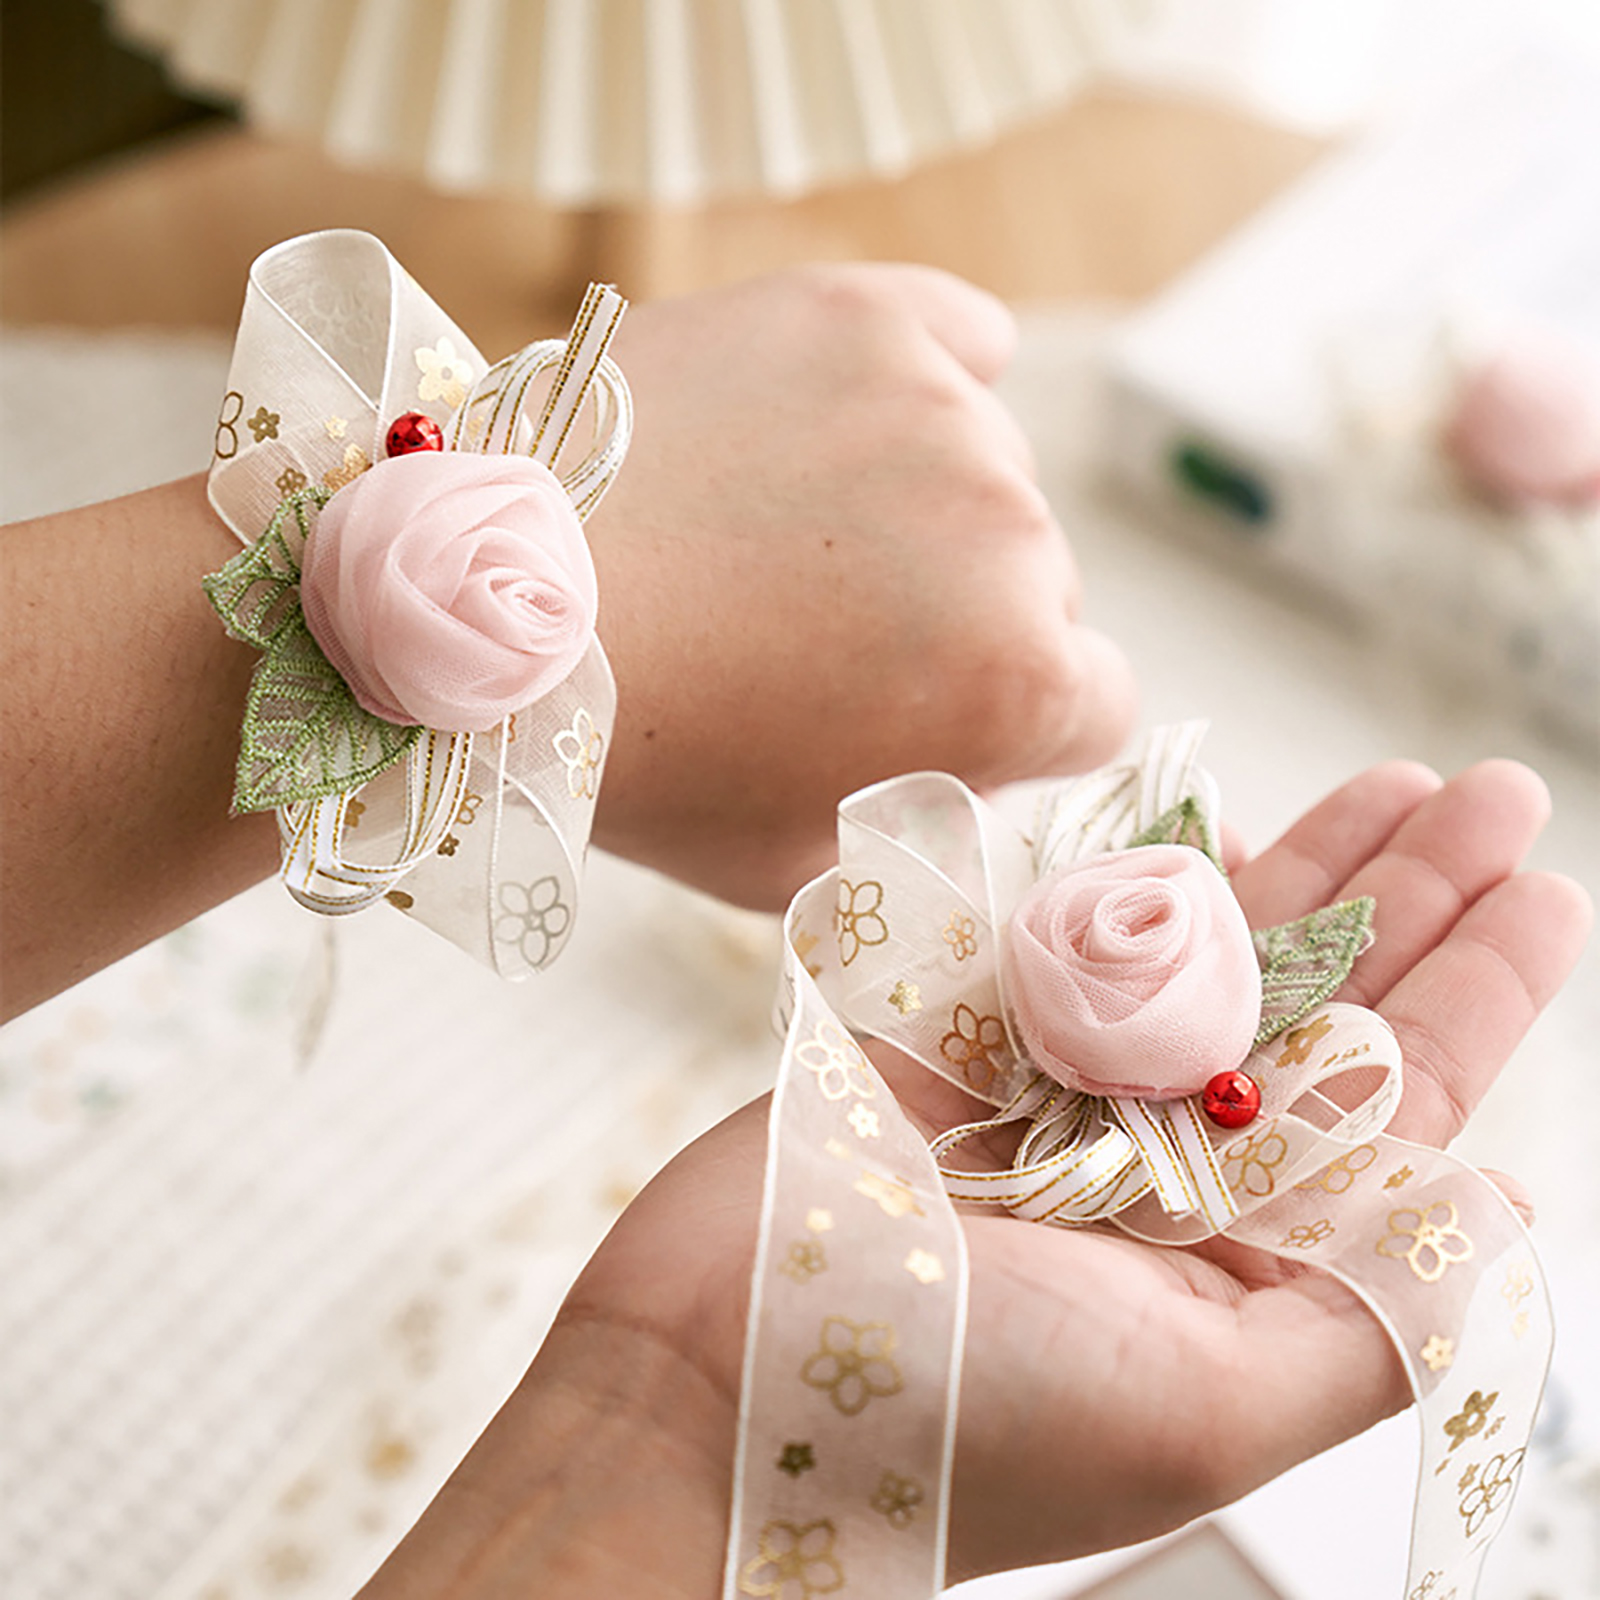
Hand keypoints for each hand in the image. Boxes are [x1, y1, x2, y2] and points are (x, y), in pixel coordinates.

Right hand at [362, 760, 1588, 1594]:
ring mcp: (1064, 1091)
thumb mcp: (1207, 1409)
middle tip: (1489, 793)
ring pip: (1209, 955)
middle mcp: (1168, 1167)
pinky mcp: (963, 1034)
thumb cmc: (961, 1421)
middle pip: (1318, 1006)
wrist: (715, 1379)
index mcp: (1245, 1252)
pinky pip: (1071, 935)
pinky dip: (1141, 874)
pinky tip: (1218, 818)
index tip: (1543, 887)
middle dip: (1409, 897)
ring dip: (1298, 866)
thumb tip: (1503, 1207)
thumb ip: (1369, 1318)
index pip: (1395, 1102)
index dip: (1478, 989)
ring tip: (1393, 786)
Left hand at [588, 264, 1136, 907]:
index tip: (934, 720)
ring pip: (987, 473)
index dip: (1016, 727)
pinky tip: (854, 423)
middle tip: (821, 636)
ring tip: (776, 537)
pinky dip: (925, 382)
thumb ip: (914, 836)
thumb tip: (965, 797)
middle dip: (958, 623)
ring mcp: (938, 410)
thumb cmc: (633, 753)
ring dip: (918, 511)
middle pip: (1041, 588)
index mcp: (1014, 683)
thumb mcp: (787, 865)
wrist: (480, 603)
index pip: (1095, 705)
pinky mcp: (860, 316)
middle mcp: (1012, 535)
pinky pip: (959, 341)